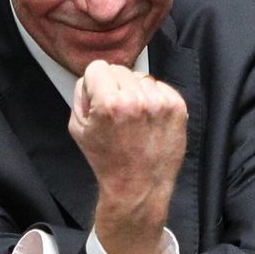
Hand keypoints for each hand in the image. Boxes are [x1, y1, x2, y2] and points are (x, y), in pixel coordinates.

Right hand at [68, 60, 187, 253]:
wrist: (138, 186)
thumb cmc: (107, 159)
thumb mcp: (77, 127)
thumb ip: (81, 94)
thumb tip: (93, 77)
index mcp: (109, 103)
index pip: (98, 67)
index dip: (94, 83)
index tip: (98, 99)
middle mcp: (136, 100)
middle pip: (119, 69)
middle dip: (114, 87)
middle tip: (116, 113)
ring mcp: (160, 103)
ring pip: (140, 77)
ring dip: (135, 92)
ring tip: (134, 118)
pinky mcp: (177, 107)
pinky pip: (159, 86)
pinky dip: (153, 99)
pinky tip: (148, 120)